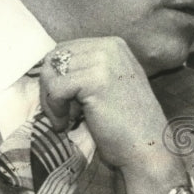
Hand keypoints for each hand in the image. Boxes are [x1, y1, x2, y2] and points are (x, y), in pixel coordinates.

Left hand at [38, 37, 187, 193]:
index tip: (65, 104)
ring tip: (66, 120)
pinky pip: (56, 88)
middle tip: (62, 114)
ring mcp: (104, 60)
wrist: (147, 148)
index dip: (56, 78)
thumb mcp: (107, 86)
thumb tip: (47, 67)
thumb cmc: (125, 125)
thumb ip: (85, 70)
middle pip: (54, 58)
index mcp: (113, 45)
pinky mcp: (96, 79)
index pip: (65, 50)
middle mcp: (109, 46)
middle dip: (50, 88)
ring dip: (51, 101)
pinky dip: (55, 110)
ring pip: (52, 72)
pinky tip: (67, 124)